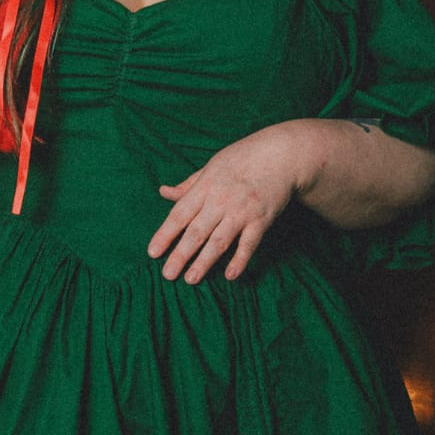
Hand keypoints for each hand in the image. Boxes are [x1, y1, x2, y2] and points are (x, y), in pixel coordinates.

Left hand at [148, 124, 315, 282]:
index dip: (165, 234)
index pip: (180, 214)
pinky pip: (249, 244)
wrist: (282, 155)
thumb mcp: (211, 166)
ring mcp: (242, 211)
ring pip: (219, 241)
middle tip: (168, 274)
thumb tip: (164, 192)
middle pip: (197, 231)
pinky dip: (240, 260)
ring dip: (204, 262)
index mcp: (205, 187)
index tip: (153, 252)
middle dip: (181, 254)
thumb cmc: (243, 159)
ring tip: (191, 279)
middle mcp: (221, 200)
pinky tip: (230, 275)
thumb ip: (189, 185)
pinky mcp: (261, 220)